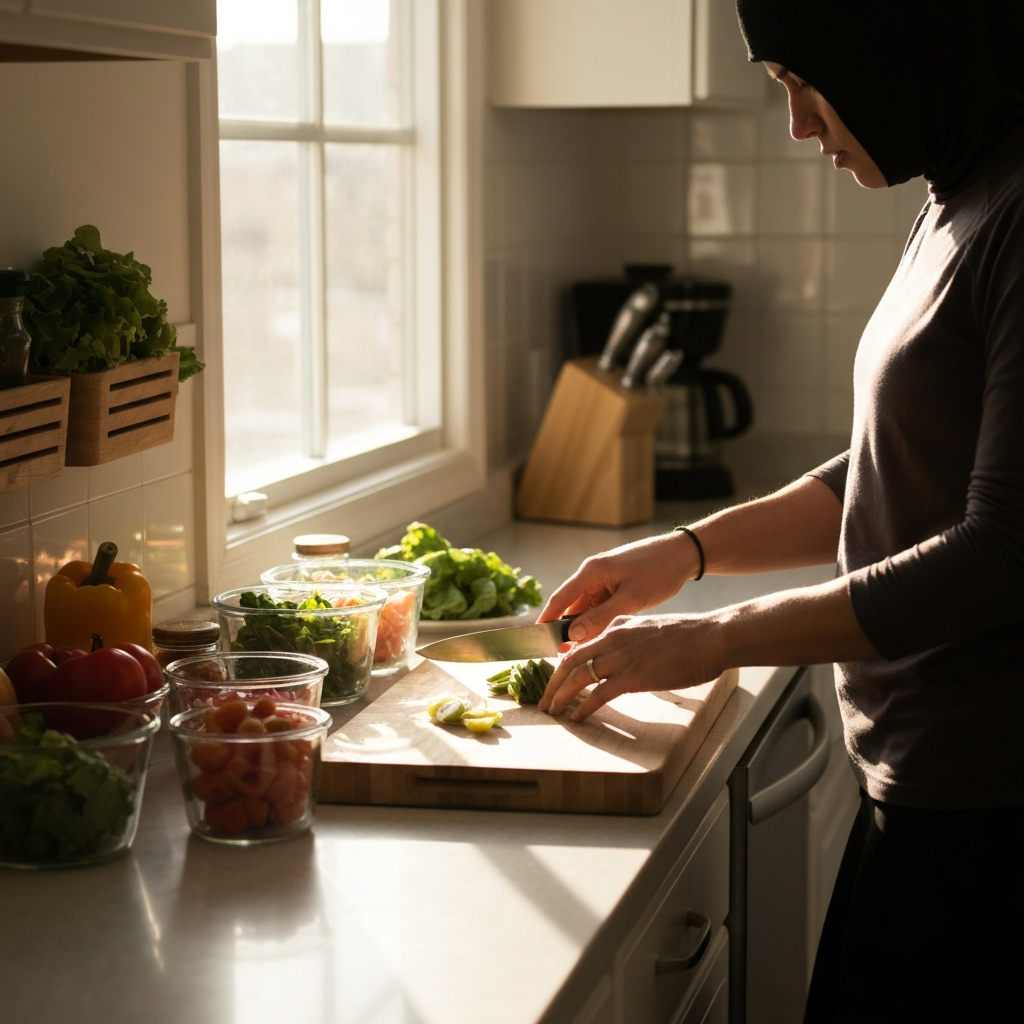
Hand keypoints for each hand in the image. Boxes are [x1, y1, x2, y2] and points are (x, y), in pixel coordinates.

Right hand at [538, 532, 699, 641]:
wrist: (682, 554)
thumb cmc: (657, 573)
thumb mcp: (629, 600)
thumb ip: (599, 618)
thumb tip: (572, 635)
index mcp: (590, 573)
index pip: (559, 600)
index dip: (546, 621)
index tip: (538, 642)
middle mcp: (592, 574)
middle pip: (571, 606)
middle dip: (566, 630)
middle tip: (563, 656)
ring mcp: (604, 578)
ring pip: (586, 608)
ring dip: (584, 627)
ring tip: (582, 652)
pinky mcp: (615, 583)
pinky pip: (599, 605)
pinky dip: (598, 620)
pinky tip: (600, 638)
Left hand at [538, 613, 723, 720]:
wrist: (711, 637)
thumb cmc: (689, 637)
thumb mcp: (650, 630)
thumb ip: (631, 639)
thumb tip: (621, 655)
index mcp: (617, 625)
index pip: (580, 644)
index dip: (563, 663)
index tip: (555, 678)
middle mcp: (613, 638)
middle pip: (570, 661)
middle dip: (552, 682)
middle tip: (544, 699)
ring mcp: (622, 657)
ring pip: (579, 677)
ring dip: (561, 696)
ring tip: (552, 711)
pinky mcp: (634, 676)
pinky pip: (599, 694)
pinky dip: (583, 707)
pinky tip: (576, 717)